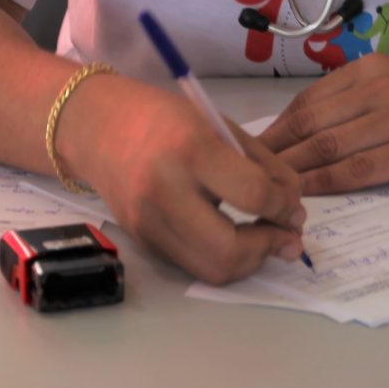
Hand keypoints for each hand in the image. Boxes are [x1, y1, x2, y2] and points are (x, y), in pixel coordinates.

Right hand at [57, 75, 307, 284]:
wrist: (94, 126)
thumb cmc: (163, 117)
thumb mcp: (219, 125)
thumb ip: (264, 166)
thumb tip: (294, 210)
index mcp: (189, 150)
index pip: (254, 195)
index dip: (285, 208)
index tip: (294, 207)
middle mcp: (164, 192)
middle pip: (230, 250)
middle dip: (268, 248)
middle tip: (285, 236)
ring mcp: (148, 223)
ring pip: (213, 270)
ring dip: (249, 262)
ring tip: (263, 241)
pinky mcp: (142, 241)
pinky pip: (193, 263)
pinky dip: (222, 257)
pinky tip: (233, 238)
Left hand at [261, 56, 388, 193]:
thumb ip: (359, 102)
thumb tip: (308, 130)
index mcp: (370, 71)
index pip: (306, 102)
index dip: (274, 130)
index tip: (248, 152)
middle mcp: (378, 89)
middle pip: (309, 125)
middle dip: (272, 153)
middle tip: (243, 177)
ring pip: (327, 147)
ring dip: (291, 172)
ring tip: (265, 192)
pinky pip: (358, 170)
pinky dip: (327, 184)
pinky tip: (306, 197)